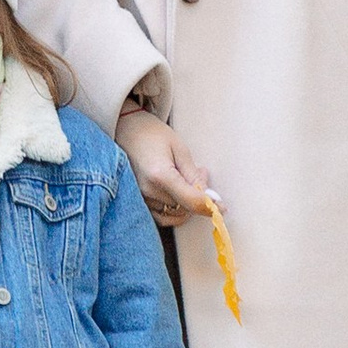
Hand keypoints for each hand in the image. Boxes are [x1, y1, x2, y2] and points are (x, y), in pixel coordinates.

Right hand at [115, 107, 217, 226]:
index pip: (191, 201)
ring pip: (175, 215)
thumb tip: (211, 198)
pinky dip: (174, 210)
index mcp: (160, 175)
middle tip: (200, 174)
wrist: (125, 129)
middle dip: (198, 198)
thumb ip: (194, 175)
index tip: (222, 208)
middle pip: (185, 209)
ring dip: (186, 204)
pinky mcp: (137, 202)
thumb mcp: (179, 148)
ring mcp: (140, 199)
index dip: (210, 206)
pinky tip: (176, 193)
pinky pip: (162, 217)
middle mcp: (148, 191)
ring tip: (185, 179)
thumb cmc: (151, 134)